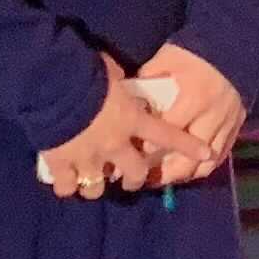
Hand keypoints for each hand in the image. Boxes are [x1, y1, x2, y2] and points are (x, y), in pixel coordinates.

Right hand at [39, 52, 208, 199]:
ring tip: (93, 182)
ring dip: (97, 186)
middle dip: (136, 179)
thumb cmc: (86, 71)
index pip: (167, 135)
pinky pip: (66, 187)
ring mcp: (88, 157)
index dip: (188, 146)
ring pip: (98, 187)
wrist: (52, 83)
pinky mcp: (61, 163)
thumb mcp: (112, 71)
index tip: (205, 154)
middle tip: (132, 178)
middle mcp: (115, 143)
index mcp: (132, 119)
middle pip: (135, 173)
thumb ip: (122, 81)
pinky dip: (66, 186)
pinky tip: (66, 182)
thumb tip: (122, 76)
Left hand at [137, 41, 247, 187]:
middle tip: (145, 179)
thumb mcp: (167, 58)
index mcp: (195, 98)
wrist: (233, 44)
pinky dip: (204, 168)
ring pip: (206, 163)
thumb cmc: (195, 52)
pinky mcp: (237, 127)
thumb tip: (127, 98)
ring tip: (165, 180)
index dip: (149, 148)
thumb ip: (148, 78)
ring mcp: (228, 124)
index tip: (131, 157)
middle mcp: (214, 116)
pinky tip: (188, 172)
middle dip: (165, 172)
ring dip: (184, 175)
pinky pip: (221, 156)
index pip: (170, 131)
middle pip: (189, 157)